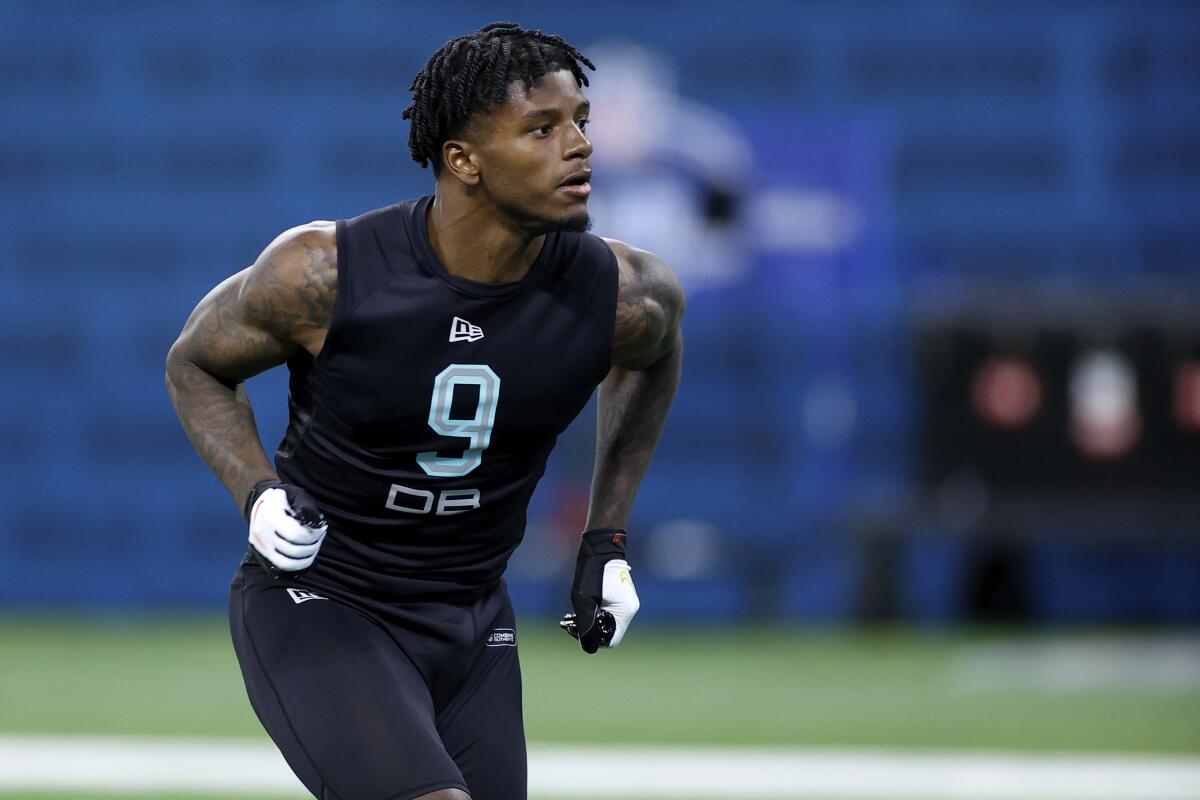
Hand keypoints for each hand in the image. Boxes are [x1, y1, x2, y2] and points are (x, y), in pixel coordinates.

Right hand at [244, 479, 327, 572]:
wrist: (262, 502)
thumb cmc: (285, 498)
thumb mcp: (296, 495)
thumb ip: (306, 508)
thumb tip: (316, 523)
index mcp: (271, 517)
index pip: (295, 535)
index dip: (313, 535)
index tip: (322, 529)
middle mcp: (263, 533)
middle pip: (294, 550)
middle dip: (313, 546)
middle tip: (320, 537)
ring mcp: (262, 545)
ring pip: (288, 562)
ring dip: (307, 558)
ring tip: (315, 546)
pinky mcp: (264, 553)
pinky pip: (282, 565)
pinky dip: (298, 564)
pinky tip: (307, 555)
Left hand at [560, 528, 639, 652]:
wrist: (601, 548)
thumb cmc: (592, 571)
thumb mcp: (583, 600)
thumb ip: (586, 624)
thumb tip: (588, 646)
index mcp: (625, 611)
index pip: (611, 640)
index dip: (593, 640)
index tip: (577, 631)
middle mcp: (630, 609)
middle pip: (609, 632)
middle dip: (589, 631)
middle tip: (570, 623)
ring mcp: (627, 602)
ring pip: (608, 622)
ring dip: (591, 622)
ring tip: (572, 617)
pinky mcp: (621, 597)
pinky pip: (609, 613)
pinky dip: (595, 614)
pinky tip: (581, 608)